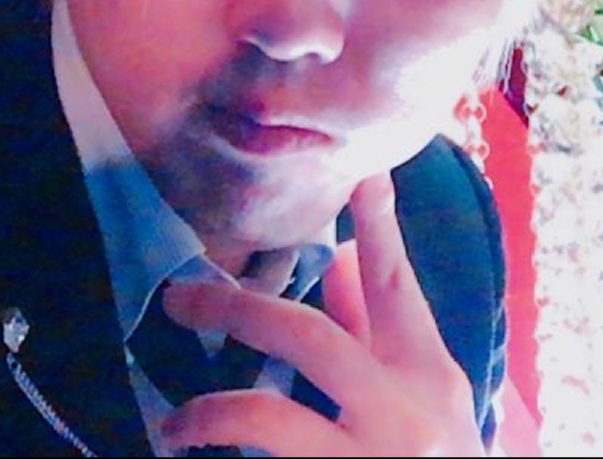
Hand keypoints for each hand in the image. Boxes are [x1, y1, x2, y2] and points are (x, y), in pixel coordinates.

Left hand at [160, 173, 485, 456]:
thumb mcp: (424, 397)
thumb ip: (378, 332)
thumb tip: (336, 260)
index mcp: (428, 376)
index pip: (396, 286)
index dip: (380, 226)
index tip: (362, 172)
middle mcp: (403, 414)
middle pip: (310, 337)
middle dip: (239, 308)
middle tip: (182, 296)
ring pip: (272, 420)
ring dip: (212, 411)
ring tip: (174, 422)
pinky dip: (230, 456)